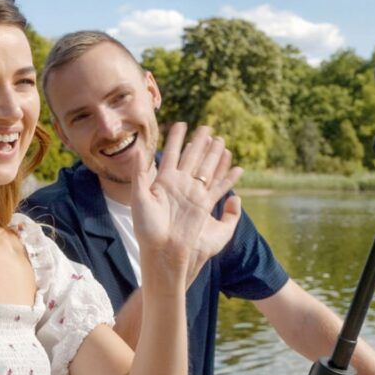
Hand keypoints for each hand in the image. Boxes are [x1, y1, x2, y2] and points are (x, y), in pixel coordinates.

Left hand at [130, 123, 242, 279]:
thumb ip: (139, 173)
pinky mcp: (204, 204)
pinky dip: (227, 177)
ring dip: (214, 155)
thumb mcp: (138, 198)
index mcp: (163, 181)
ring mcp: (193, 194)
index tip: (182, 123)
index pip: (170, 153)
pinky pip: (218, 187)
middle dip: (200, 142)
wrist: (162, 251)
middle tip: (207, 127)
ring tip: (221, 140)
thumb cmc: (147, 228)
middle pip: (192, 158)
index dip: (176, 139)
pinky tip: (235, 167)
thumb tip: (139, 149)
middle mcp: (180, 185)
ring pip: (206, 168)